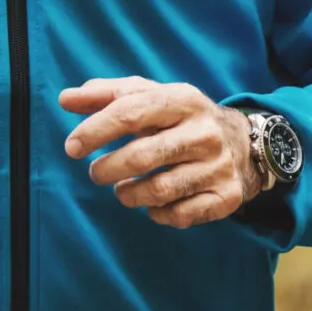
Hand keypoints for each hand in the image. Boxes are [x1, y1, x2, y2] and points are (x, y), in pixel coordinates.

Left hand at [60, 77, 259, 228]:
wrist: (246, 143)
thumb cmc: (182, 119)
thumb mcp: (152, 97)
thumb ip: (107, 95)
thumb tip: (65, 99)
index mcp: (184, 100)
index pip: (131, 112)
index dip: (95, 131)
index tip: (72, 147)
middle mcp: (205, 133)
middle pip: (142, 156)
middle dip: (108, 169)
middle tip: (97, 173)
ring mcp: (219, 166)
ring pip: (159, 191)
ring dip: (129, 195)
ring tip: (123, 189)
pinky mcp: (227, 196)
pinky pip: (180, 215)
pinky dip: (158, 214)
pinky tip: (154, 205)